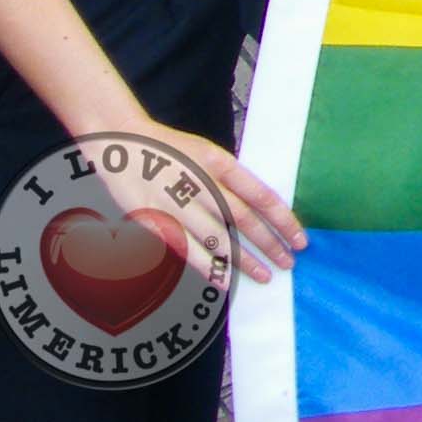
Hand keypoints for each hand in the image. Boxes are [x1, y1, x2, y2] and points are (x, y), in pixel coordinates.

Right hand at [99, 121, 306, 285]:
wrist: (121, 141)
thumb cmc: (170, 150)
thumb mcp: (208, 153)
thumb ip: (230, 180)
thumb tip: (259, 209)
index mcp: (219, 162)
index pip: (261, 195)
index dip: (283, 220)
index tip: (299, 238)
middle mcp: (200, 182)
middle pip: (243, 220)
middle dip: (270, 244)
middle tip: (288, 261)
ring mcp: (175, 203)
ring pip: (218, 239)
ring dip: (244, 261)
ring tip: (265, 275)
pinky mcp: (154, 220)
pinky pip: (186, 249)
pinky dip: (208, 267)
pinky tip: (225, 281)